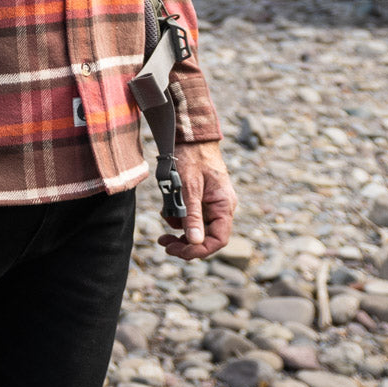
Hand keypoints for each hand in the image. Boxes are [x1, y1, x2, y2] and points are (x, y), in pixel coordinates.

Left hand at [158, 142, 236, 260]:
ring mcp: (210, 203)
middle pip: (206, 236)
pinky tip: (166, 208)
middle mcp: (220, 207)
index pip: (218, 239)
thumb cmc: (192, 156)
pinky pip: (190, 215)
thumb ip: (193, 215)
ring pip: (196, 227)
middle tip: (164, 243)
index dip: (199, 250)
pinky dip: (177, 216)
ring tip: (164, 216)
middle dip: (185, 243)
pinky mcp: (200, 199)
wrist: (189, 135)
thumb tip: (195, 242)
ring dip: (178, 228)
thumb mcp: (190, 187)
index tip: (179, 251)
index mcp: (224, 205)